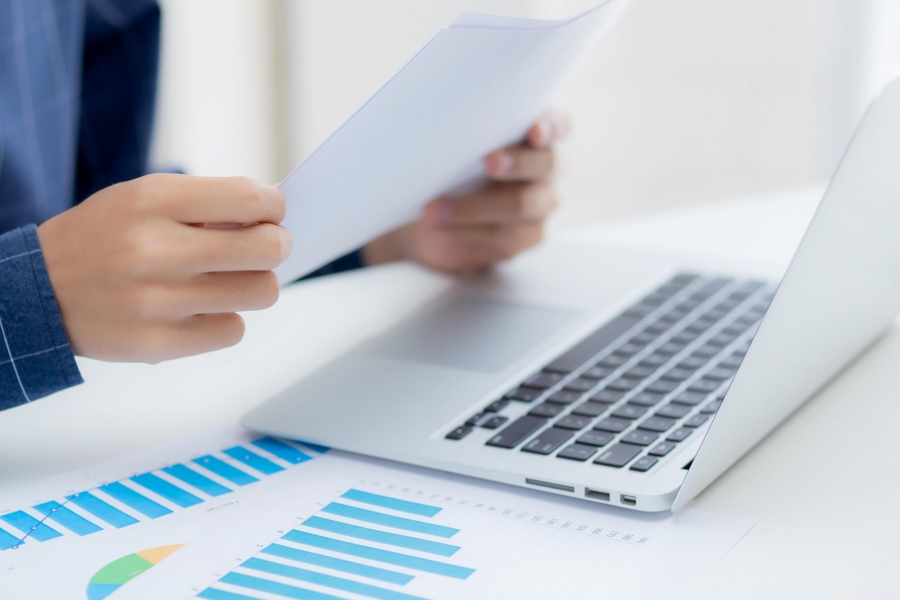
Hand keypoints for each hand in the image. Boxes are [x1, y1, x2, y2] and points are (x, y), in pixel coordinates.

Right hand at [37, 174, 290, 362]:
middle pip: (267, 249)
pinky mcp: (158, 344)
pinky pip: (233, 330)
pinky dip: (226, 319)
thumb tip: (274, 215)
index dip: (275, 206)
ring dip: (255, 284)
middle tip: (265, 247)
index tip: (274, 212)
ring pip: (261, 292)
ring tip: (231, 279)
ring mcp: (156, 301)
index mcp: (151, 202)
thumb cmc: (105, 239)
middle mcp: (154, 250)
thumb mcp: (142, 198)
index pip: (248, 198)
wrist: (40, 292)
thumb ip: (206, 202)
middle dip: (277, 245)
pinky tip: (201, 310)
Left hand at [363, 111, 568, 271]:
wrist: (432, 213)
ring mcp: (540, 202)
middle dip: (517, 162)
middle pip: (545, 163)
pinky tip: (442, 227)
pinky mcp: (527, 235)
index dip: (550, 126)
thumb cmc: (447, 164)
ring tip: (435, 209)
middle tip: (489, 163)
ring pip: (523, 204)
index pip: (558, 124)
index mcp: (535, 133)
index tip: (533, 131)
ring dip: (476, 206)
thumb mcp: (450, 141)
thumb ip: (461, 130)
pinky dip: (468, 232)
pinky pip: (504, 237)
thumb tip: (431, 117)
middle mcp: (545, 166)